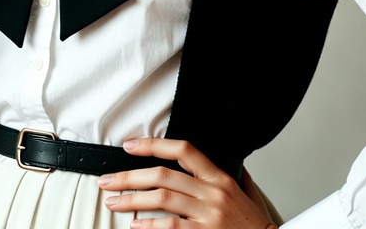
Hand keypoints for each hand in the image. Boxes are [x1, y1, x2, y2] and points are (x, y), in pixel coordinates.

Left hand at [99, 138, 275, 228]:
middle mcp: (212, 193)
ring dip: (131, 200)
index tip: (130, 146)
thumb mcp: (247, 193)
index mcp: (220, 178)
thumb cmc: (256, 226)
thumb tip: (228, 158)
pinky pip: (170, 228)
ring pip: (161, 200)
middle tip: (108, 180)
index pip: (183, 150)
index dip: (153, 144)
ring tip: (114, 203)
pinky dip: (148, 226)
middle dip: (129, 176)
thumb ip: (232, 175)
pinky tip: (135, 226)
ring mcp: (208, 216)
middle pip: (162, 176)